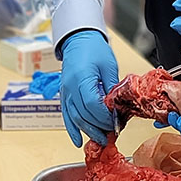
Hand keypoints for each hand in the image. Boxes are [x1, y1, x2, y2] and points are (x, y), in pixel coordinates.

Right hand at [59, 29, 118, 147]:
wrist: (78, 40)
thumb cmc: (94, 49)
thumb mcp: (109, 67)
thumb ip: (111, 88)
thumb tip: (116, 109)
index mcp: (82, 78)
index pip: (92, 105)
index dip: (104, 118)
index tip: (115, 123)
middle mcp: (70, 87)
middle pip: (83, 115)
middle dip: (98, 127)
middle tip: (112, 135)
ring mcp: (65, 92)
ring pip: (75, 118)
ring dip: (88, 131)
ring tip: (100, 140)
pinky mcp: (64, 95)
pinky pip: (66, 115)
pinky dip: (72, 129)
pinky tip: (78, 140)